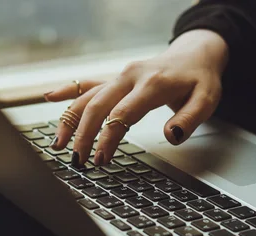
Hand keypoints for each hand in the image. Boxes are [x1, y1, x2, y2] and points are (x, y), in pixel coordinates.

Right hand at [45, 30, 228, 165]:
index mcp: (152, 83)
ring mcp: (120, 76)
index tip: (100, 159)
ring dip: (70, 120)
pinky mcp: (116, 78)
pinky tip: (49, 97)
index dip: (108, 138)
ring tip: (57, 143)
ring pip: (87, 96)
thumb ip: (189, 119)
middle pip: (98, 106)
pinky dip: (68, 90)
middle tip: (77, 160)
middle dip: (83, 135)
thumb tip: (171, 136)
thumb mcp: (207, 100)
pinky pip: (88, 83)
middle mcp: (131, 76)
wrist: (195, 55)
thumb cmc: (200, 80)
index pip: (123, 114)